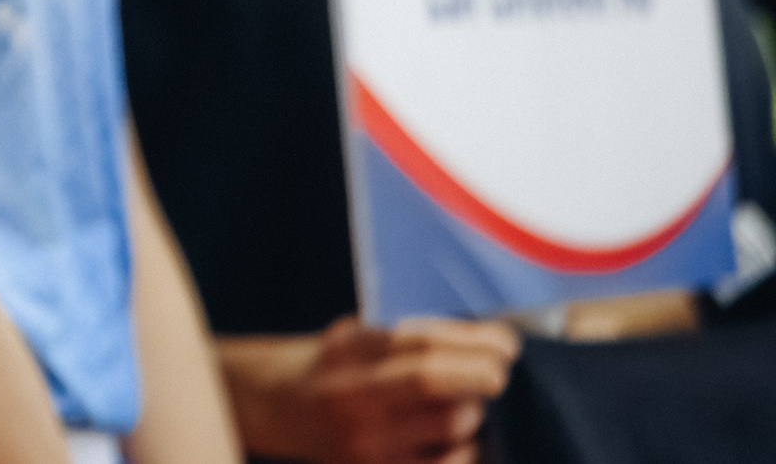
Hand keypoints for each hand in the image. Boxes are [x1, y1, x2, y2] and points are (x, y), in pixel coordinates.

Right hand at [225, 316, 520, 463]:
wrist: (279, 407)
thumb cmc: (332, 366)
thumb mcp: (358, 334)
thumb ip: (412, 338)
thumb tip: (488, 340)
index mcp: (351, 352)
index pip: (424, 346)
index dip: (475, 344)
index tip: (507, 344)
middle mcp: (355, 397)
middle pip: (439, 389)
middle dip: (481, 379)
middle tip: (494, 375)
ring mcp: (367, 443)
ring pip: (451, 429)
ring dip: (473, 415)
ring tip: (467, 405)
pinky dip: (464, 451)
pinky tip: (457, 440)